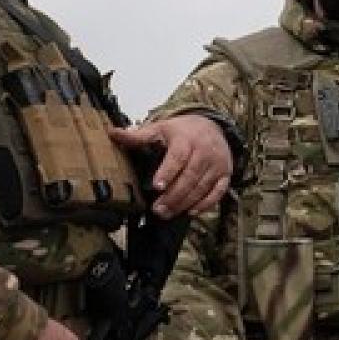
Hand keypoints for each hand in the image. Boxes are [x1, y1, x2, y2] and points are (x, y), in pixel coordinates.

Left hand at [110, 115, 233, 217]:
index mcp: (186, 139)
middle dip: (173, 195)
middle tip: (157, 209)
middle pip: (189, 177)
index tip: (156, 186)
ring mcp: (216, 165)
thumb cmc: (183, 131)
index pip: (178, 157)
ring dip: (184, 203)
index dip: (168, 172)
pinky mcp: (225, 175)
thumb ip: (138, 136)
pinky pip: (217, 193)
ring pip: (201, 187)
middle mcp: (204, 152)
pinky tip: (190, 212)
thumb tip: (113, 134)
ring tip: (167, 213)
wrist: (213, 126)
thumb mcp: (161, 129)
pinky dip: (205, 204)